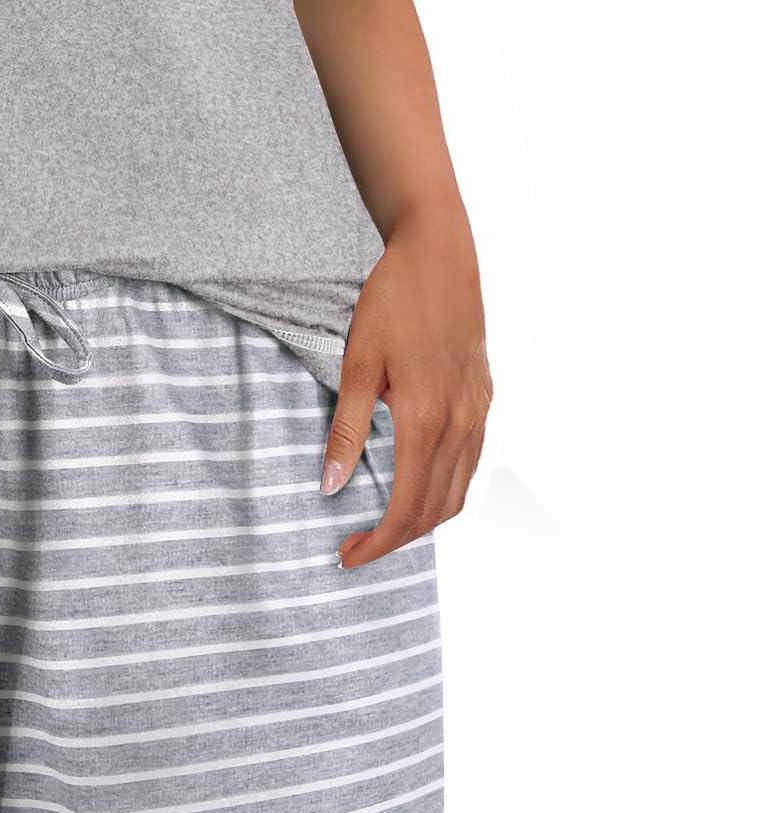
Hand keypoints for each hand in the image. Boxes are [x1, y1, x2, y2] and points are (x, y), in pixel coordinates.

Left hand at [320, 204, 492, 569]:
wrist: (440, 256)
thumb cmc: (393, 302)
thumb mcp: (357, 362)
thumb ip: (345, 429)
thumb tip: (328, 486)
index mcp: (425, 419)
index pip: (406, 507)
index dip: (378, 542)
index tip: (347, 556)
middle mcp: (461, 424)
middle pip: (436, 510)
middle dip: (396, 539)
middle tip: (355, 546)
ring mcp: (478, 413)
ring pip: (458, 492)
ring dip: (423, 520)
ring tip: (383, 526)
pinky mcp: (483, 400)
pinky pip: (469, 465)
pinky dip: (444, 491)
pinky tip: (417, 487)